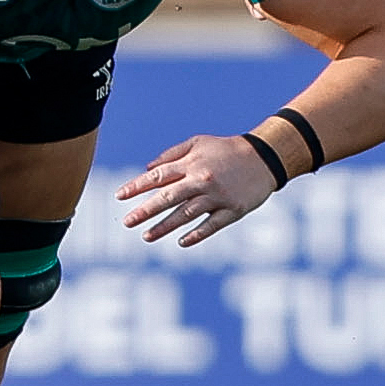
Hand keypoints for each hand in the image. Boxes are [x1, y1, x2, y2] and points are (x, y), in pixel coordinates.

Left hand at [116, 134, 279, 246]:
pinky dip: (197, 234)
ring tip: (146, 237)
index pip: (159, 176)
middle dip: (146, 210)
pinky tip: (181, 242)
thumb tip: (147, 169)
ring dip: (165, 226)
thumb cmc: (226, 149)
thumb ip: (171, 155)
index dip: (137, 186)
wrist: (265, 156)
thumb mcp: (198, 143)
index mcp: (192, 163)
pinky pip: (212, 225)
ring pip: (187, 214)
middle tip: (127, 222)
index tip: (119, 196)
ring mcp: (218, 196)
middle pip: (169, 196)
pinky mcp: (233, 210)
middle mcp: (202, 180)